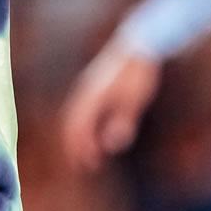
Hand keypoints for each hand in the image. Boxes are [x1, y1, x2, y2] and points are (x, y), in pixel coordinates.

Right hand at [61, 36, 161, 170]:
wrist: (139, 46)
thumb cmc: (138, 74)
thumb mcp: (134, 100)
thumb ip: (123, 122)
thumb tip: (112, 146)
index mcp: (92, 97)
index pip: (78, 127)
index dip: (81, 147)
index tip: (89, 165)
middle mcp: (85, 92)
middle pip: (72, 122)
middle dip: (76, 145)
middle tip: (84, 165)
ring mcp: (88, 87)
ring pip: (76, 116)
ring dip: (80, 135)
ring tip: (92, 153)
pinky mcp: (95, 85)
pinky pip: (83, 109)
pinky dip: (86, 124)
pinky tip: (99, 133)